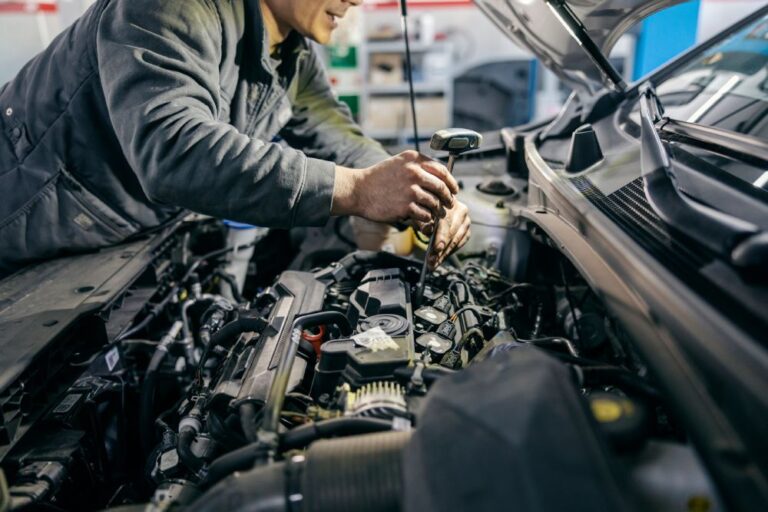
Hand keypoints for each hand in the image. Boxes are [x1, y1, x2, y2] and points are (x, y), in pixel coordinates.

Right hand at [331, 150, 458, 228]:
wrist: (358, 190)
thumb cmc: (378, 179)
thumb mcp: (398, 164)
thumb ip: (418, 167)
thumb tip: (440, 178)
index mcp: (413, 159)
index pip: (442, 170)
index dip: (451, 182)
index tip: (454, 189)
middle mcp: (414, 172)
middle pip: (441, 187)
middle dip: (448, 197)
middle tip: (449, 204)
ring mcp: (410, 190)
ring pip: (434, 202)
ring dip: (437, 210)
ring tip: (436, 213)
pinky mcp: (405, 206)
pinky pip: (425, 214)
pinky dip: (426, 218)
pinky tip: (423, 218)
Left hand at [427, 200, 470, 269]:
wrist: (436, 207)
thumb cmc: (426, 210)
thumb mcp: (421, 214)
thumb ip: (423, 222)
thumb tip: (428, 231)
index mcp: (448, 203)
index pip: (446, 222)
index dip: (441, 236)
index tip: (437, 249)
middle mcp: (460, 210)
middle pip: (452, 233)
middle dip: (441, 249)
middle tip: (432, 261)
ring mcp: (466, 221)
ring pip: (456, 240)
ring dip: (444, 254)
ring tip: (433, 263)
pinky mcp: (467, 230)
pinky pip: (460, 244)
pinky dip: (450, 252)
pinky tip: (440, 259)